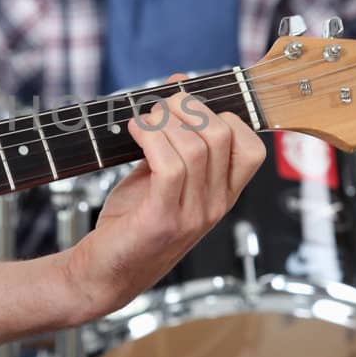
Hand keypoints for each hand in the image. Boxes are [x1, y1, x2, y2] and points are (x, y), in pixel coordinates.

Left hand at [59, 80, 264, 322]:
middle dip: (188, 108)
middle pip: (221, 137)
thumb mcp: (160, 176)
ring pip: (194, 147)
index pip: (252, 148)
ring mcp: (192, 216)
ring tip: (143, 119)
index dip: (225, 116)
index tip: (190, 106)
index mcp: (223, 196)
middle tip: (160, 106)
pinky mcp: (162, 220)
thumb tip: (179, 82)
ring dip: (164, 121)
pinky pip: (168, 165)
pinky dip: (150, 137)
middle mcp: (215, 207)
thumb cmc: (131, 224)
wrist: (103, 274)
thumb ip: (174, 136)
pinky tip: (134, 131)